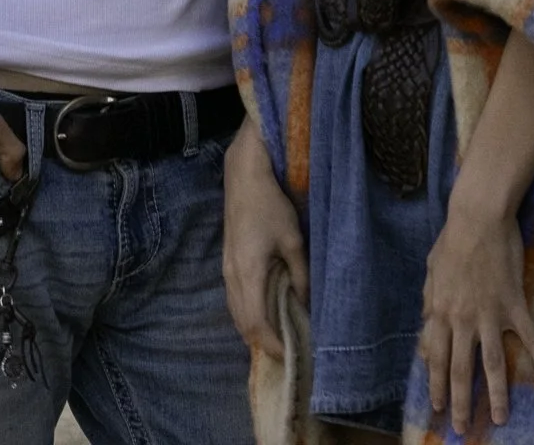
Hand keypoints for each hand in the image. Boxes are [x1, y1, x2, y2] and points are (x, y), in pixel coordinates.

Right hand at [223, 119, 307, 359]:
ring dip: (254, 330)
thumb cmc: (271, 206)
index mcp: (248, 274)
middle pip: (243, 325)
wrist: (244, 178)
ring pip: (236, 314)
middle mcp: (232, 277)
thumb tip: (307, 304)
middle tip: (288, 352)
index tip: (291, 356)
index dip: (272, 344)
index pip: (257, 324)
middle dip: (263, 343)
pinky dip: (248, 314)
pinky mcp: (227, 263)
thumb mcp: (293, 241)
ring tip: (278, 337)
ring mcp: (226, 271)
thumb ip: (301, 275)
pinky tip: (264, 313)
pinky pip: (234, 300)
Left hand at [421, 195, 533, 430]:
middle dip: (460, 402)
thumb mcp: (432, 273)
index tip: (437, 408)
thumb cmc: (453, 241)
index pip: (435, 358)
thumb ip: (429, 304)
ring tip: (500, 419)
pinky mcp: (514, 304)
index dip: (436, 385)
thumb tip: (425, 330)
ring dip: (495, 394)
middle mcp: (462, 319)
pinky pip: (529, 336)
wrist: (478, 217)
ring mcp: (489, 314)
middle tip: (462, 429)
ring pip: (492, 362)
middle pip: (460, 369)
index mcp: (439, 312)